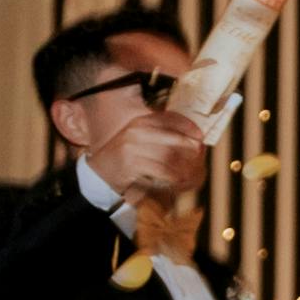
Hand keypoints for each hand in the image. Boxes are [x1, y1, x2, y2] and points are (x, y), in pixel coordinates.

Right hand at [87, 109, 209, 200]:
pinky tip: (179, 180)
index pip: (169, 119)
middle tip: (199, 156)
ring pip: (169, 156)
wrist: (99, 174)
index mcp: (139, 122)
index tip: (200, 136)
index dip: (188, 127)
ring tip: (191, 172)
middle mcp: (136, 131)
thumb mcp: (139, 139)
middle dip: (190, 148)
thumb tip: (194, 140)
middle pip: (174, 138)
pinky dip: (174, 176)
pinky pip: (161, 170)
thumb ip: (161, 136)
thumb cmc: (125, 157)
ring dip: (184, 166)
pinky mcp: (132, 164)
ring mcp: (133, 147)